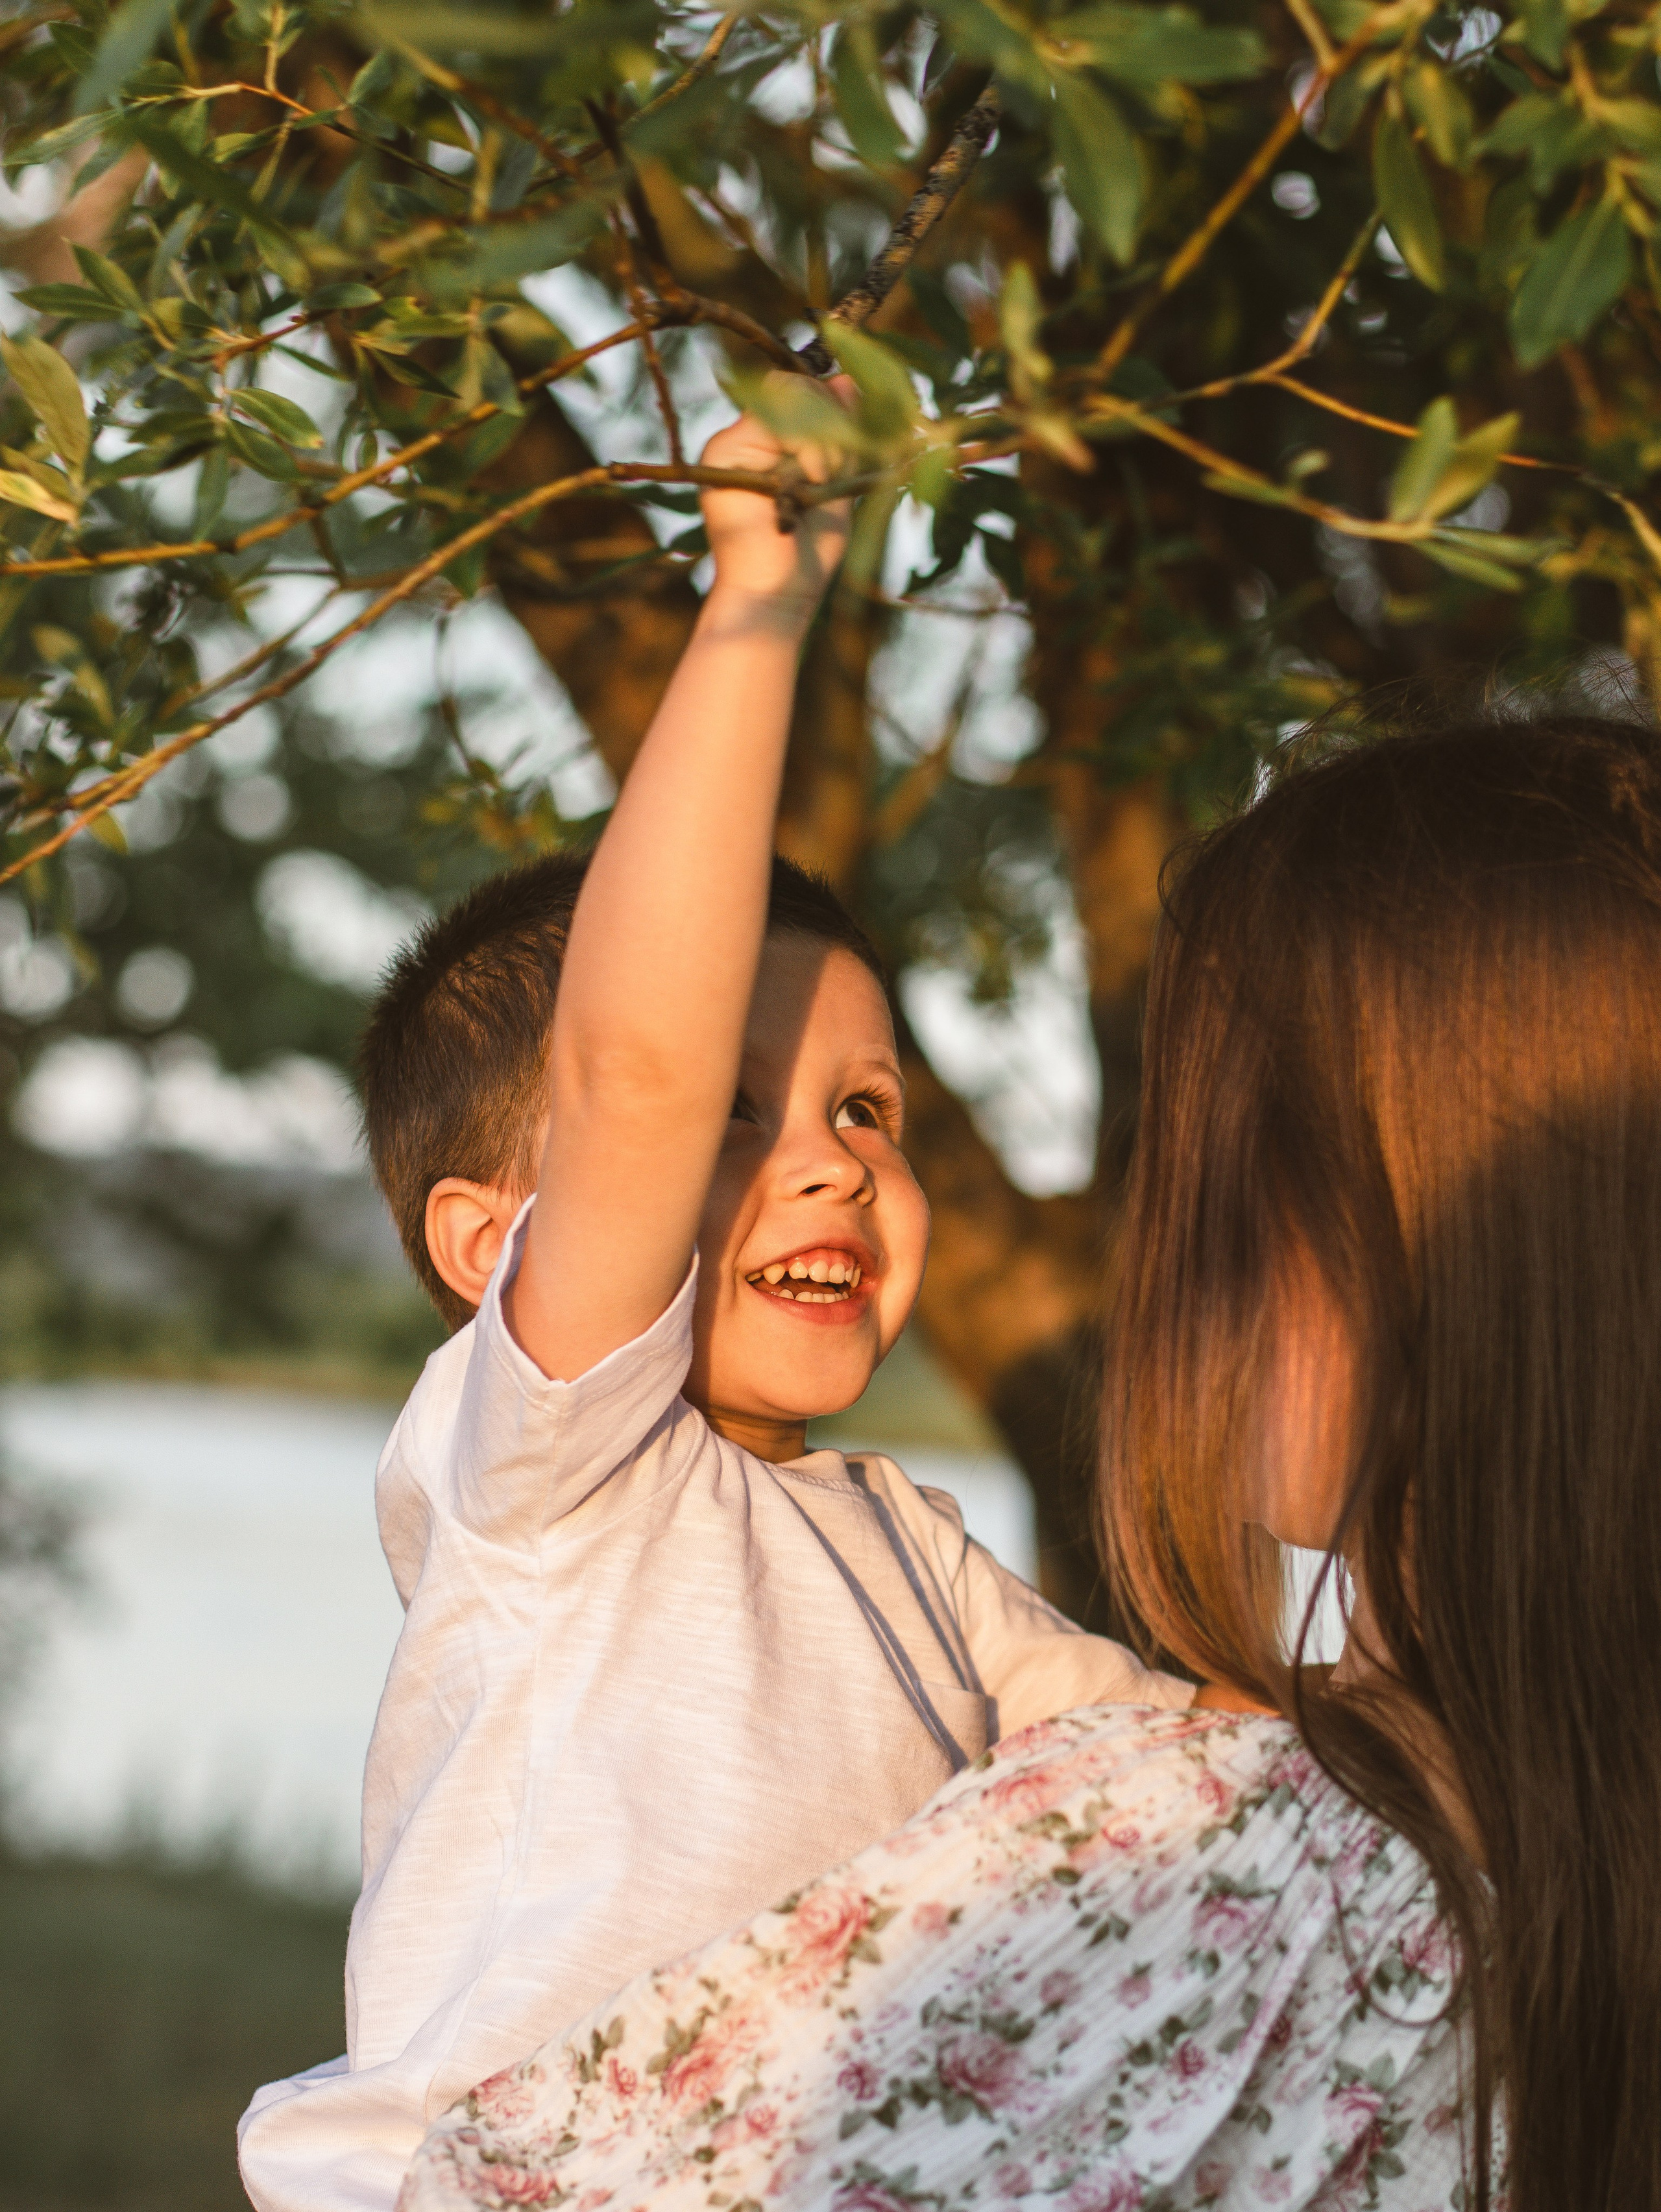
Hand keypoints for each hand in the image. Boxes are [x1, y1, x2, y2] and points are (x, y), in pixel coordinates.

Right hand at [698, 375, 854, 622]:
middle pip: (800, 386)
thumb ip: (842, 436)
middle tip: (835, 475)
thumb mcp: (837, 485)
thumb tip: (847, 379)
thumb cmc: (806, 556)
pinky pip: (774, 416)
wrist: (775, 598)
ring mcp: (731, 444)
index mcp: (774, 444)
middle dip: (834, 426)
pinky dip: (808, 446)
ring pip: (790, 393)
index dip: (838, 409)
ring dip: (823, 438)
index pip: (808, 394)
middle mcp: (749, 439)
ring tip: (822, 483)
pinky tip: (813, 481)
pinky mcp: (721, 453)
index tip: (855, 452)